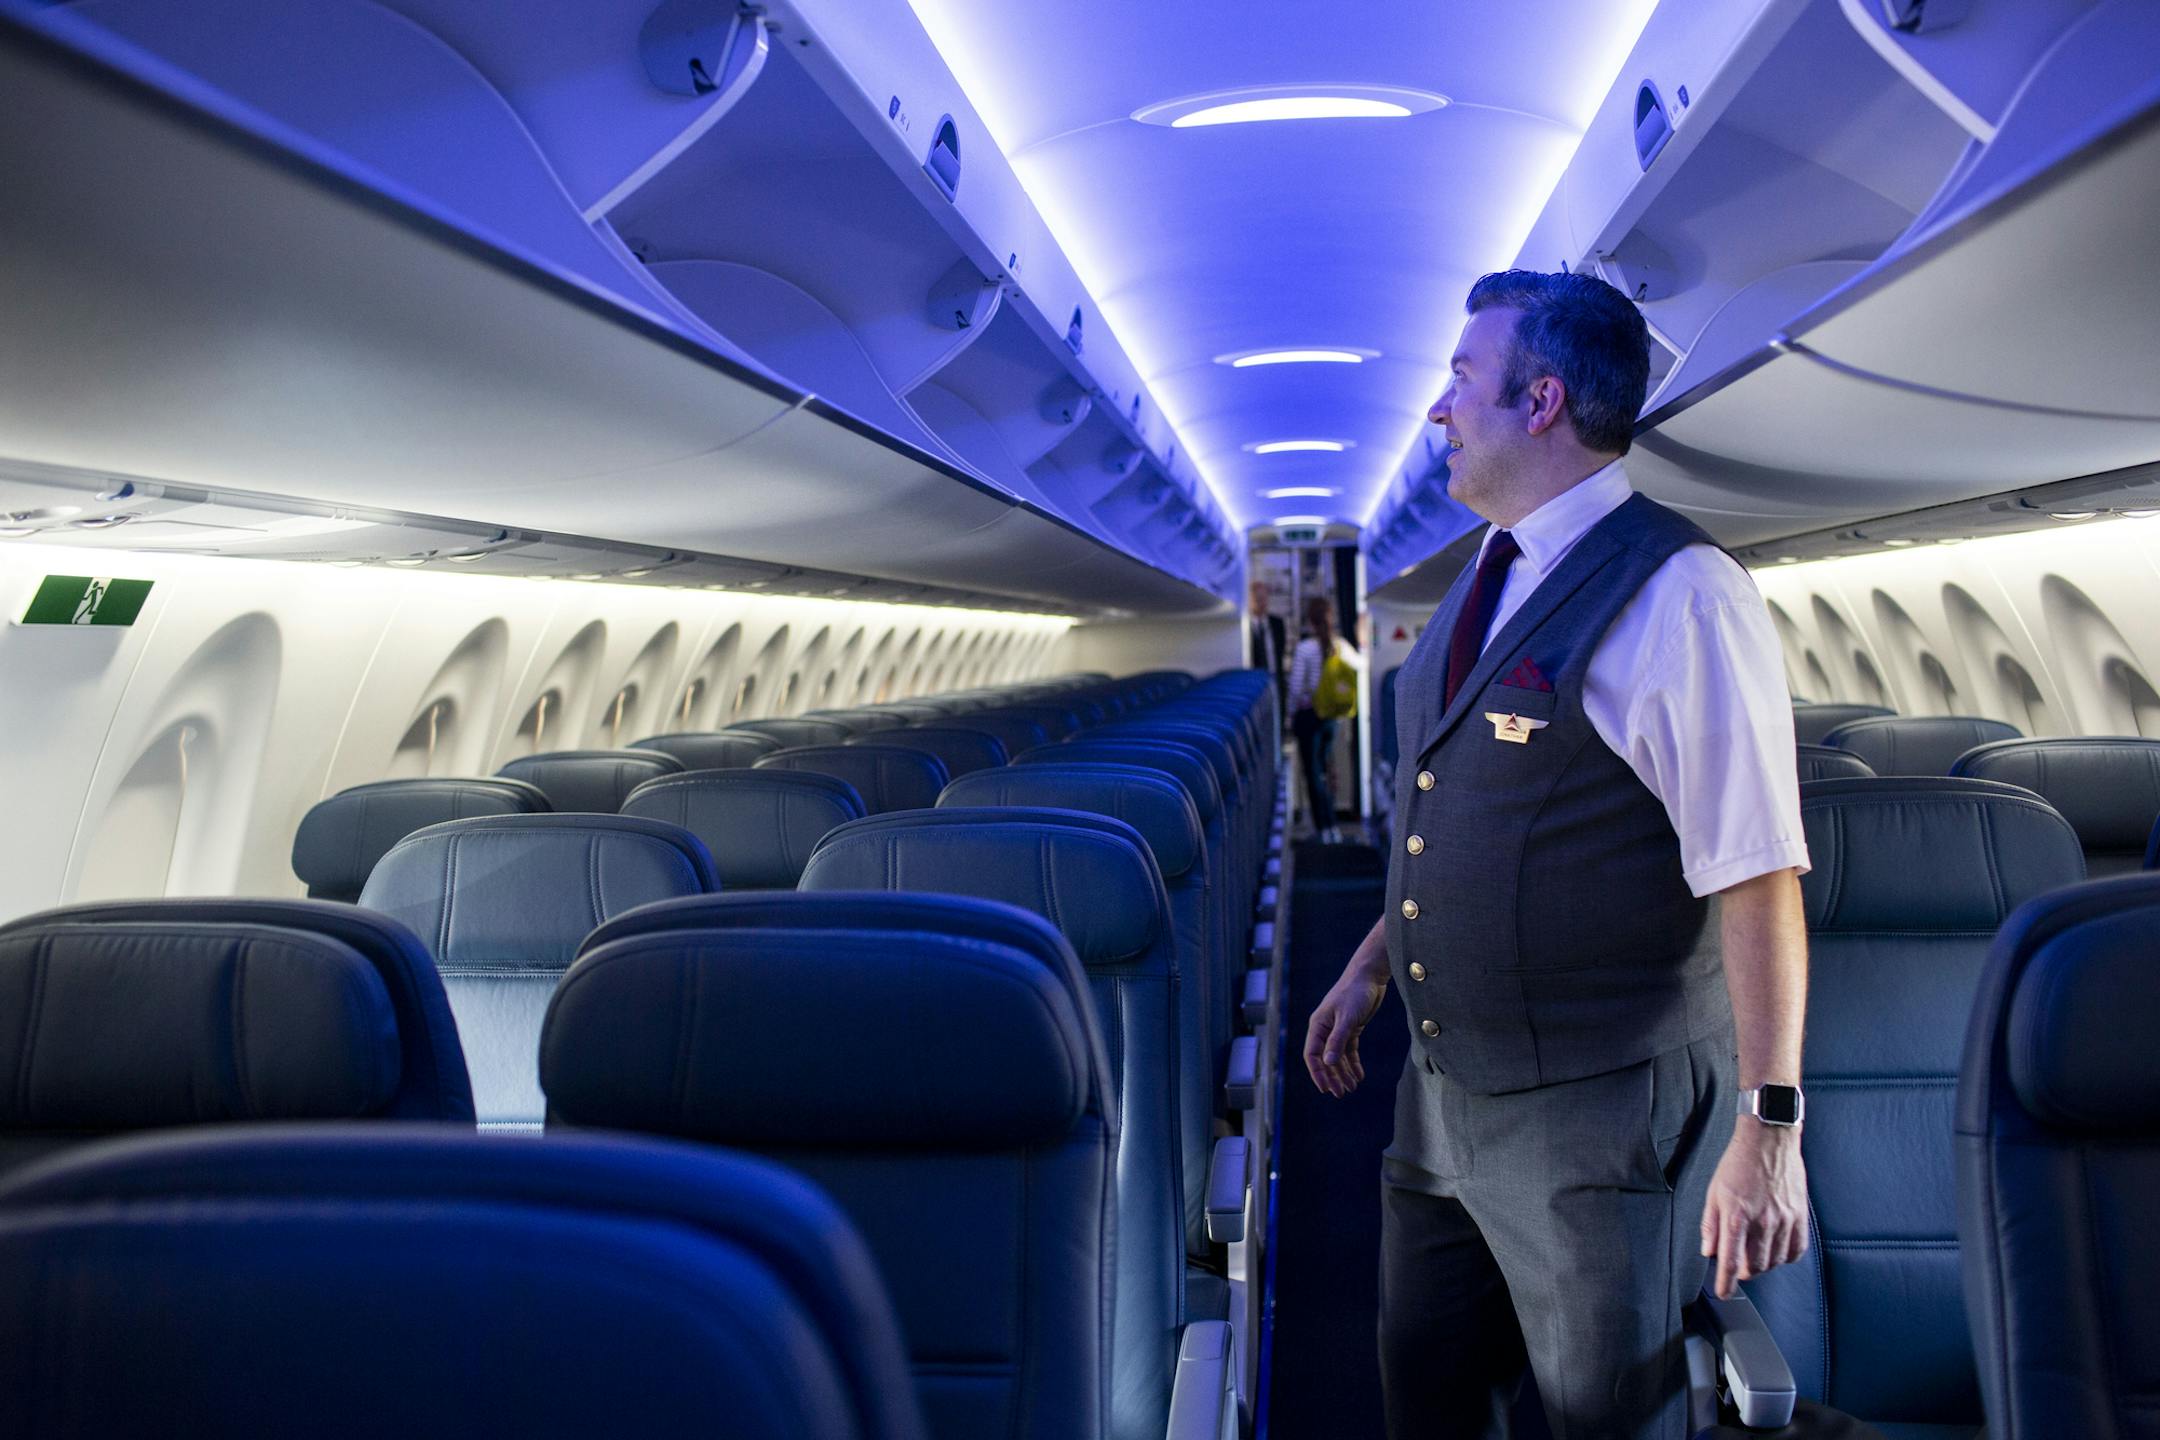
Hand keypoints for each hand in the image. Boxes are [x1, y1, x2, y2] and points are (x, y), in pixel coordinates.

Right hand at [1304, 967, 1387, 1097]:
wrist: (1370, 975)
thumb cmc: (1355, 993)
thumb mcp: (1347, 1018)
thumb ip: (1337, 1041)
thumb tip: (1328, 1064)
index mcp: (1318, 1025)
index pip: (1312, 1055)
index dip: (1317, 1073)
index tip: (1326, 1089)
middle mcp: (1325, 1029)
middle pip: (1325, 1059)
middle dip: (1333, 1076)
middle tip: (1342, 1093)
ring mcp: (1338, 1029)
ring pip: (1338, 1056)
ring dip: (1344, 1072)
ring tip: (1352, 1087)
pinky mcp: (1351, 1027)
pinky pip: (1349, 1050)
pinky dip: (1353, 1063)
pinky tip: (1359, 1075)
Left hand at [1700, 1121, 1807, 1298]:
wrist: (1769, 1139)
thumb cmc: (1739, 1162)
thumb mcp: (1714, 1191)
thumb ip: (1710, 1224)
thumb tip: (1709, 1250)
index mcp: (1736, 1215)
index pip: (1730, 1260)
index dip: (1725, 1283)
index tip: (1724, 1292)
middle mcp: (1762, 1221)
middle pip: (1754, 1266)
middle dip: (1743, 1272)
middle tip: (1738, 1265)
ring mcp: (1784, 1220)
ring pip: (1775, 1262)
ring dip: (1763, 1265)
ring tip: (1755, 1255)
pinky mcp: (1800, 1216)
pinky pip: (1796, 1251)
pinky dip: (1785, 1258)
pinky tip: (1777, 1251)